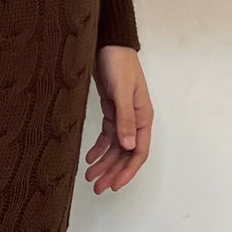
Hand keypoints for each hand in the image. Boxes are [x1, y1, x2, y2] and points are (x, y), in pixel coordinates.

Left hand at [84, 47, 152, 193]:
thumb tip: (128, 146)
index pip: (138, 152)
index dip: (127, 171)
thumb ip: (125, 119)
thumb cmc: (118, 64)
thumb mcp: (122, 91)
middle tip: (98, 188)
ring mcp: (123, 117)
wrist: (108, 44)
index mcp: (143, 118)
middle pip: (125, 154)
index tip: (114, 186)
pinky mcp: (110, 111)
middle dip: (113, 172)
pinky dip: (98, 148)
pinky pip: (106, 136)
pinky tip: (89, 159)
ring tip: (90, 178)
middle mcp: (135, 121)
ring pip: (115, 148)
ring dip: (104, 163)